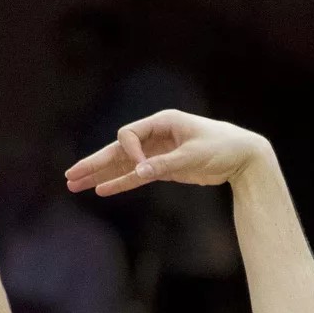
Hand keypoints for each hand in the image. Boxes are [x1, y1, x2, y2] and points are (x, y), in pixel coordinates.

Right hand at [64, 111, 269, 196]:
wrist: (243, 156)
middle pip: (117, 149)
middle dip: (94, 162)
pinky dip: (120, 183)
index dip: (129, 153)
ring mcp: (157, 152)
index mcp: (162, 122)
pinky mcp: (162, 167)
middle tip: (70, 175)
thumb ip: (164, 165)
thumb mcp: (193, 156)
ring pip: (122, 164)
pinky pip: (135, 176)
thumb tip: (138, 173)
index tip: (144, 169)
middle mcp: (155, 135)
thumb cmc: (222, 148)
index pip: (129, 135)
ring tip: (75, 184)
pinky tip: (101, 190)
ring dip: (100, 174)